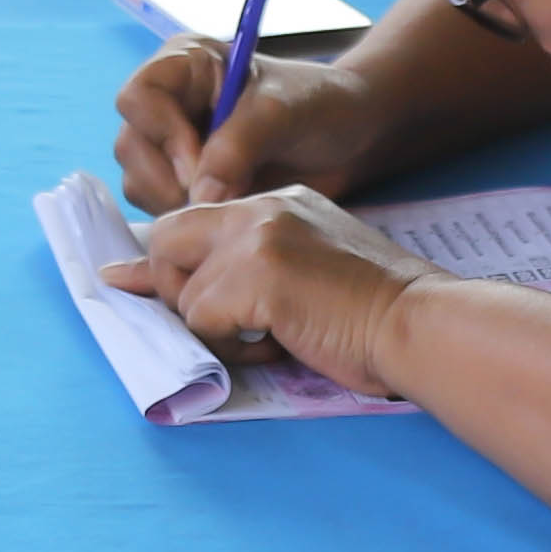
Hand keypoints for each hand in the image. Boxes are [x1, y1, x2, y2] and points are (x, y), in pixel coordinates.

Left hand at [101, 187, 431, 392]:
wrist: (416, 321)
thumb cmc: (377, 311)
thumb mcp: (311, 269)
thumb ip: (253, 267)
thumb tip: (191, 293)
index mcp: (279, 202)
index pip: (195, 220)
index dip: (170, 261)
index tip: (134, 282)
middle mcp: (260, 209)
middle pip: (166, 238)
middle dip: (171, 289)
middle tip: (217, 325)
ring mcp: (255, 239)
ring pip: (183, 293)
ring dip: (215, 331)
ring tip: (268, 340)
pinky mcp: (256, 276)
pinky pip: (201, 320)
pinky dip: (228, 347)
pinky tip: (273, 348)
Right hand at [114, 45, 383, 210]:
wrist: (352, 137)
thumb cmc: (322, 105)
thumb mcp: (283, 113)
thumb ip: (238, 146)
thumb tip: (200, 194)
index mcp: (185, 65)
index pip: (139, 97)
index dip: (162, 135)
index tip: (200, 168)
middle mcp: (169, 103)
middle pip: (131, 145)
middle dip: (169, 179)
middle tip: (217, 198)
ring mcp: (173, 145)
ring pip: (140, 182)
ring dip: (177, 203)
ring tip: (232, 201)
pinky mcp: (185, 182)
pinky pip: (160, 208)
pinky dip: (187, 219)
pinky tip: (229, 210)